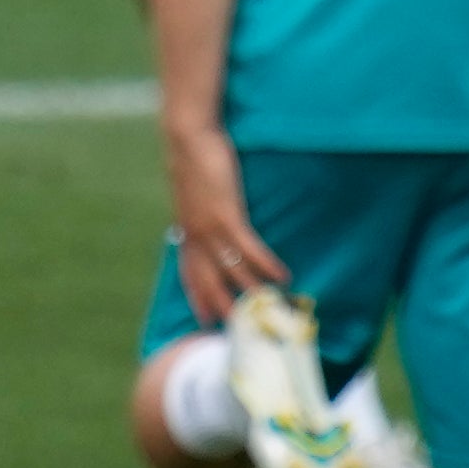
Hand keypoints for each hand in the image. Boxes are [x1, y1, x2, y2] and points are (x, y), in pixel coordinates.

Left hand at [164, 125, 286, 326]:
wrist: (188, 139)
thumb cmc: (194, 158)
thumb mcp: (193, 190)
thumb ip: (199, 208)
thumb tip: (207, 215)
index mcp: (186, 231)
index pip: (190, 274)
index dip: (197, 297)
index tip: (203, 319)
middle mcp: (195, 236)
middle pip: (209, 281)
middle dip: (222, 306)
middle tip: (237, 328)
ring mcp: (210, 228)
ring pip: (231, 271)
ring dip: (251, 290)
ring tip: (269, 307)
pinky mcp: (227, 216)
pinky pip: (248, 249)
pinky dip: (265, 264)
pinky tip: (282, 275)